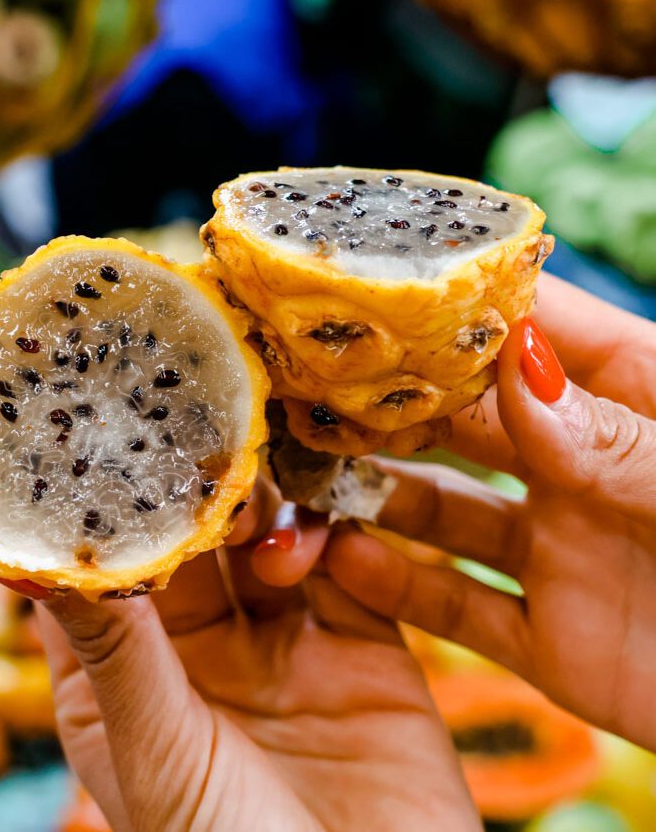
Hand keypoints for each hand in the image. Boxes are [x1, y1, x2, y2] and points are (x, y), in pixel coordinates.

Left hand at [36, 480, 480, 831]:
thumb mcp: (159, 758)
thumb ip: (115, 655)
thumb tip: (32, 560)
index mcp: (129, 678)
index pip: (102, 573)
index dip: (96, 512)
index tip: (96, 446)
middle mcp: (203, 648)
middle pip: (190, 539)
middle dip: (191, 492)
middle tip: (193, 447)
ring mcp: (286, 639)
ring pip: (267, 537)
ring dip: (262, 508)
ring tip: (255, 508)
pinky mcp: (363, 641)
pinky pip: (347, 563)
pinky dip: (333, 534)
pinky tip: (323, 540)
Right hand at [324, 273, 655, 749]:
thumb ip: (616, 433)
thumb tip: (511, 364)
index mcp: (633, 399)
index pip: (529, 326)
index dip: (453, 303)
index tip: (364, 291)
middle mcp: (580, 466)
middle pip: (462, 416)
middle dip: (385, 399)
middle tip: (304, 387)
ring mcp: (560, 550)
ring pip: (441, 509)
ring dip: (373, 491)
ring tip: (305, 475)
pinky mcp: (551, 637)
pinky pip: (458, 609)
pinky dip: (396, 588)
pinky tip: (342, 561)